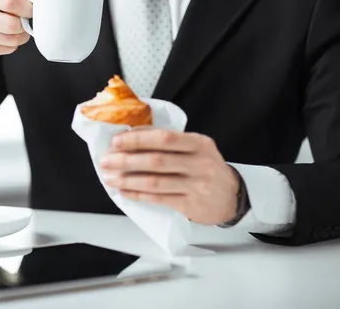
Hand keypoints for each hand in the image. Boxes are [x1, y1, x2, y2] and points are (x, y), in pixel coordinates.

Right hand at [0, 0, 35, 62]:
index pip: (10, 2)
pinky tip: (4, 38)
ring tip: (17, 31)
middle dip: (24, 25)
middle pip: (12, 24)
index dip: (27, 8)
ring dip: (21, 36)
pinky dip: (12, 45)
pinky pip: (7, 50)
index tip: (32, 10)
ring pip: (12, 40)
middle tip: (25, 23)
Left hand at [100, 129, 239, 224]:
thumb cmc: (207, 169)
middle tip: (107, 160)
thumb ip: (171, 143)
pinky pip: (159, 198)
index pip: (164, 137)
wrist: (232, 198)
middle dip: (126, 160)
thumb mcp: (197, 149)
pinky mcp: (191, 204)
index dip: (138, 139)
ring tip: (110, 177)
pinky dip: (139, 195)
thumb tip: (132, 136)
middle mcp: (200, 163)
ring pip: (155, 181)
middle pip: (156, 160)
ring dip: (128, 179)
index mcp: (199, 143)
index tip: (117, 141)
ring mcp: (196, 185)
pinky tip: (125, 191)